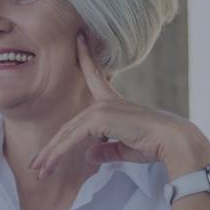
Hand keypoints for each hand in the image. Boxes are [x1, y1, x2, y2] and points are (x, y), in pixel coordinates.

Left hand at [29, 32, 209, 179]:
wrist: (172, 142)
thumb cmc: (154, 145)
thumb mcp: (124, 148)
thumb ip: (105, 150)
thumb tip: (88, 155)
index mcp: (112, 103)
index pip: (94, 76)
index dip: (85, 57)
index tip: (79, 37)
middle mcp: (104, 102)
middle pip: (69, 126)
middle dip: (52, 148)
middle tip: (36, 165)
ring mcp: (100, 109)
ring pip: (66, 134)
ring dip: (50, 155)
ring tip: (38, 171)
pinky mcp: (99, 120)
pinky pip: (71, 139)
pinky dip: (58, 154)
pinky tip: (48, 166)